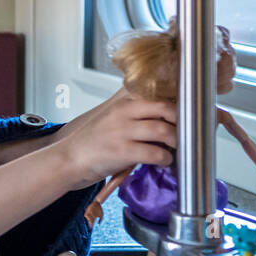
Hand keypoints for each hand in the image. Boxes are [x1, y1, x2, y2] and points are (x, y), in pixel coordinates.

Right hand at [53, 88, 176, 190]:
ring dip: (176, 143)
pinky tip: (163, 162)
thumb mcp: (110, 118)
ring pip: (164, 131)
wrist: (67, 159)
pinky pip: (156, 153)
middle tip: (186, 134)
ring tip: (175, 149)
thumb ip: (134, 113)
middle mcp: (123, 112)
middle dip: (183, 123)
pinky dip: (165, 159)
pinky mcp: (122, 151)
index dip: (179, 104)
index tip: (188, 114)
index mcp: (122, 102)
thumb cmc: (91, 142)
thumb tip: (165, 116)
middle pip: (167, 109)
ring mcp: (122, 131)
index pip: (158, 94)